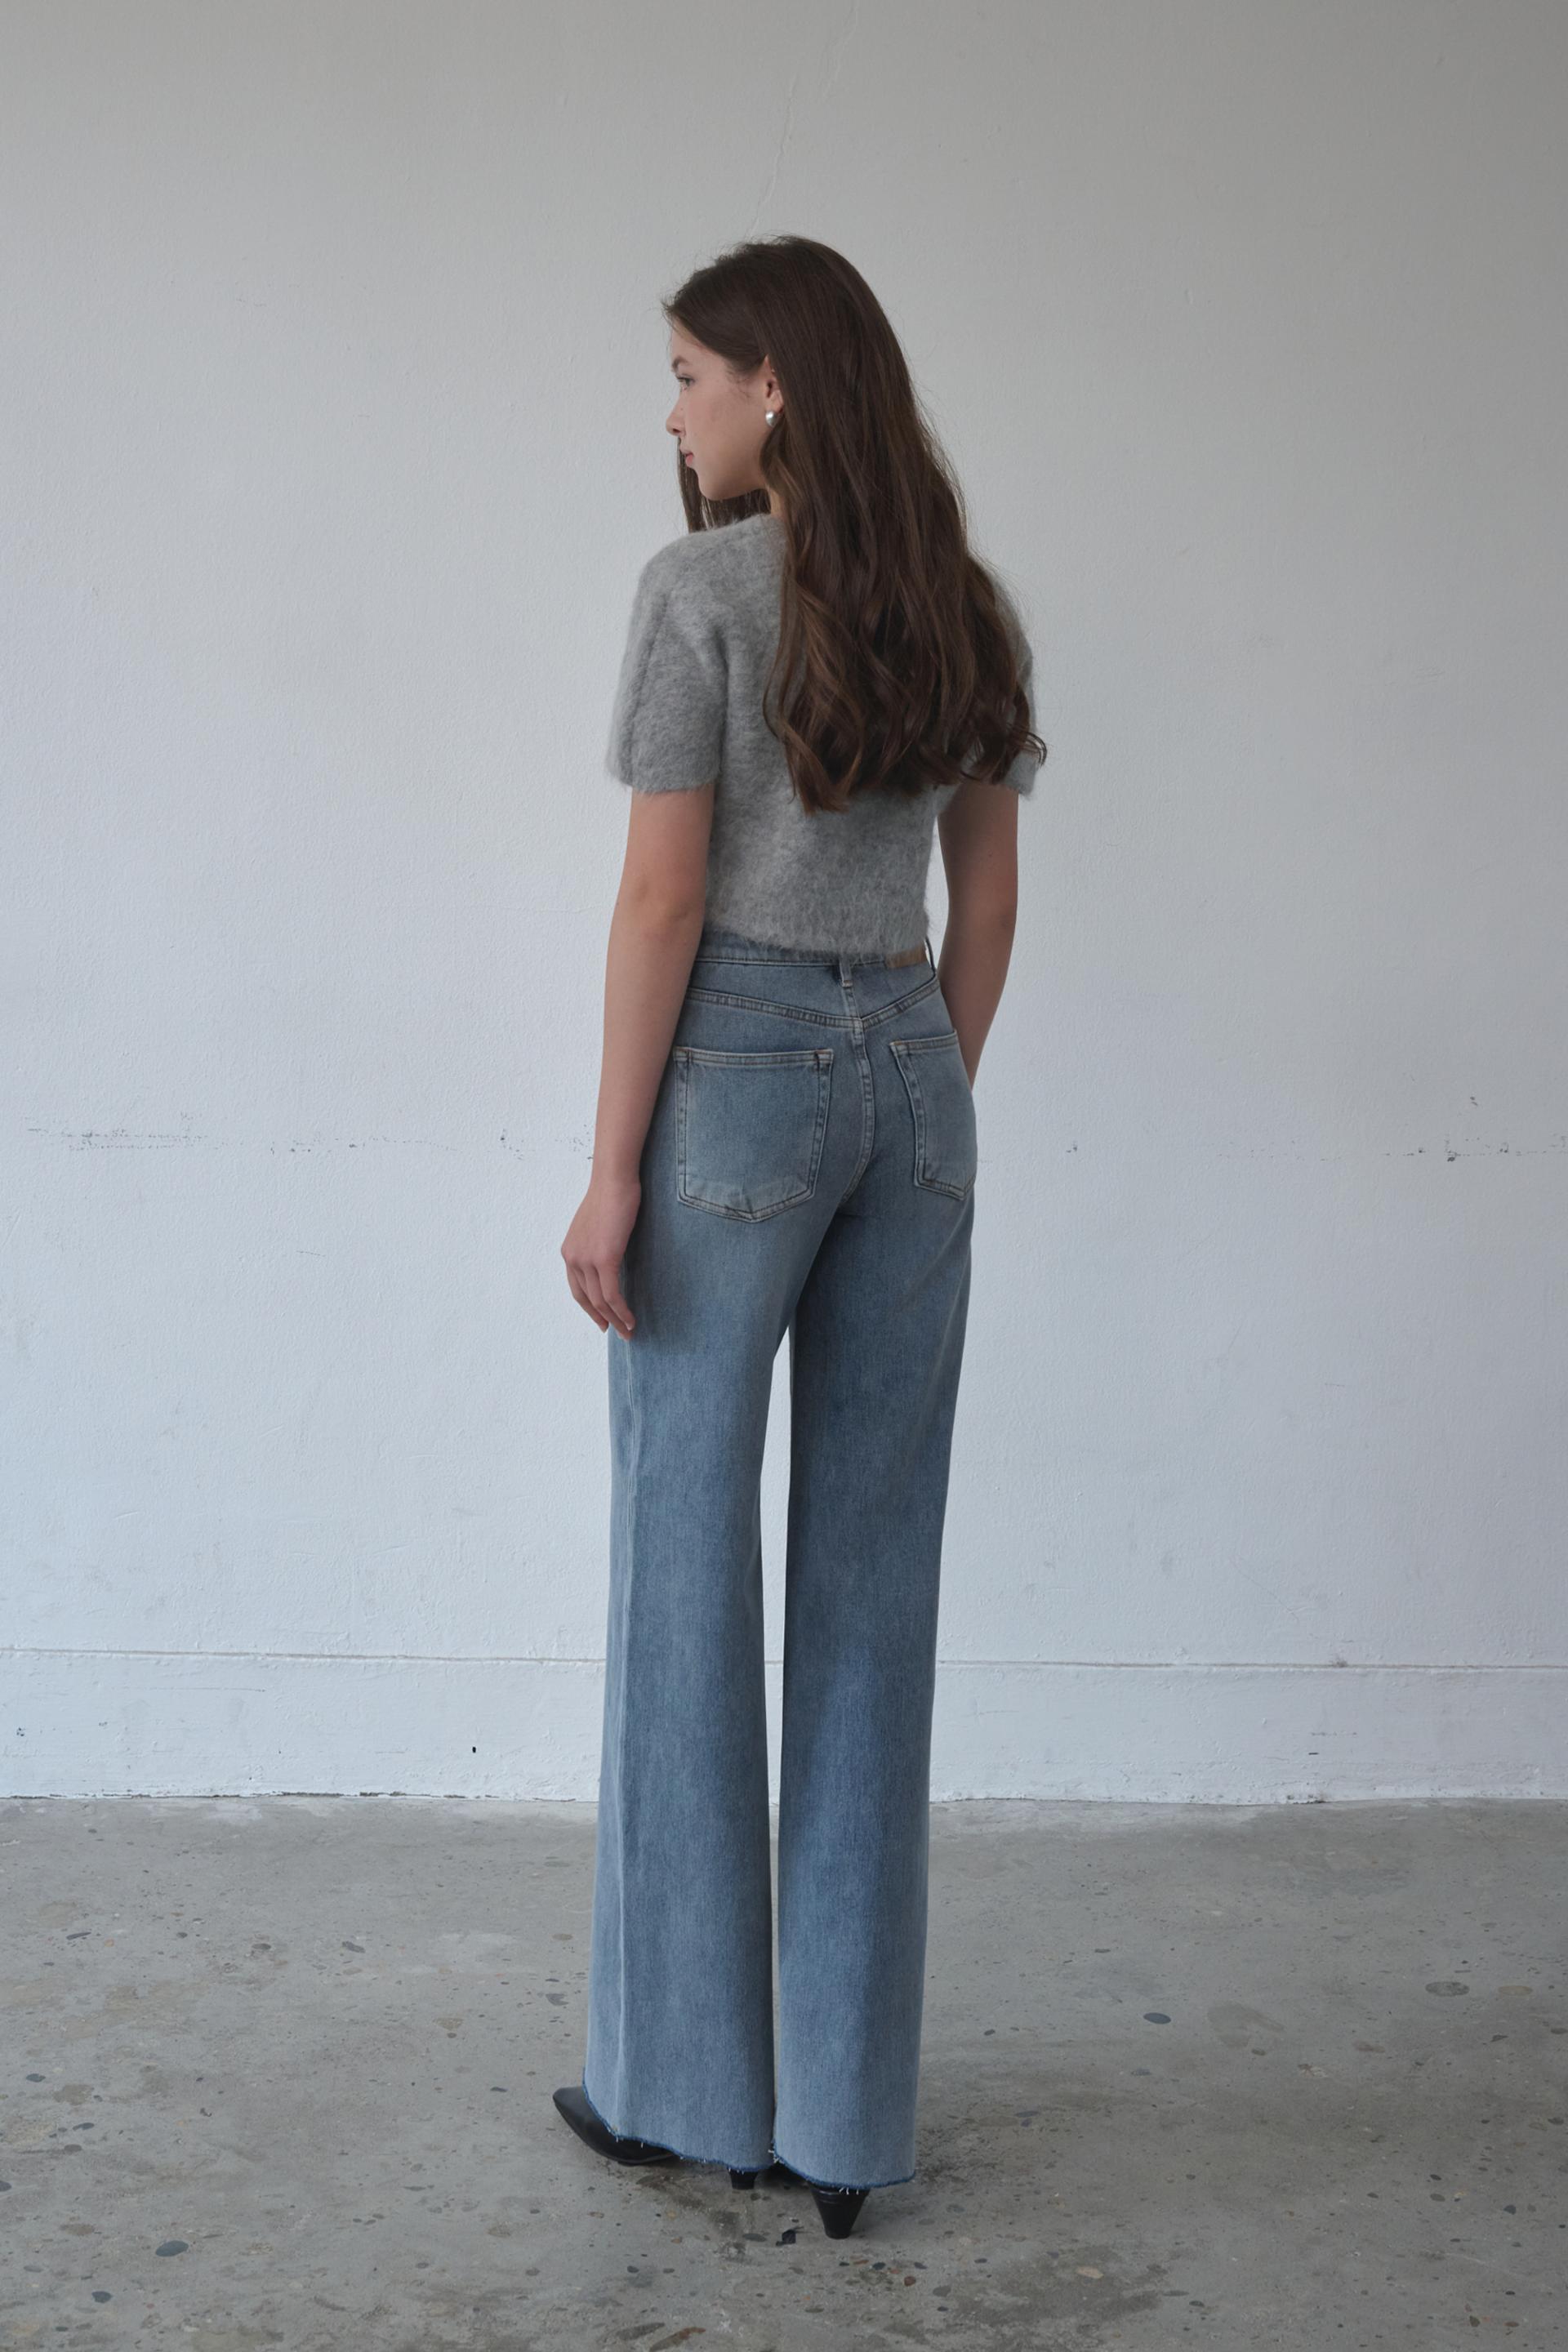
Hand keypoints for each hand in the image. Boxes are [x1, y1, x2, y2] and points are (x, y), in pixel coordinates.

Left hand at [561, 1173, 640, 1337]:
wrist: (614, 1180)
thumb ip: (598, 1244)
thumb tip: (611, 1255)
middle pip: (587, 1299)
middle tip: (618, 1332)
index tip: (602, 1320)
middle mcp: (573, 1258)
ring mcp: (587, 1259)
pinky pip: (612, 1294)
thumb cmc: (612, 1195)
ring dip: (616, 1319)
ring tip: (629, 1331)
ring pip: (600, 1301)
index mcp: (569, 1251)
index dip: (590, 1308)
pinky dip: (621, 1310)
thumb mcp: (598, 1225)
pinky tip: (631, 1318)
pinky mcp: (604, 1258)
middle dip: (603, 1319)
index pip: (577, 1289)